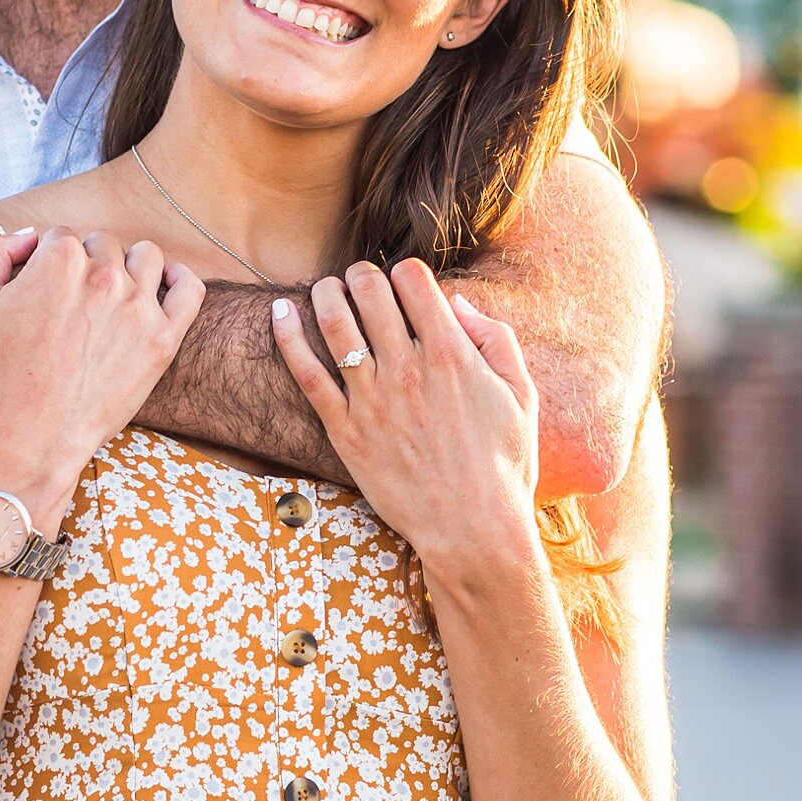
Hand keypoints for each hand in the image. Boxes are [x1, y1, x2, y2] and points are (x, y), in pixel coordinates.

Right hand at [0, 226, 204, 520]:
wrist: (32, 437)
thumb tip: (29, 236)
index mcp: (58, 258)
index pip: (61, 236)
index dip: (48, 263)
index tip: (44, 293)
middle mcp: (103, 274)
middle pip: (102, 244)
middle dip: (86, 265)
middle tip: (72, 305)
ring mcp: (138, 306)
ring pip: (145, 257)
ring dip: (128, 267)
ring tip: (111, 297)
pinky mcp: (162, 339)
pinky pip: (190, 290)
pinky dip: (179, 279)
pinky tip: (164, 285)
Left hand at [271, 257, 539, 578]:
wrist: (473, 529)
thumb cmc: (503, 464)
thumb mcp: (521, 394)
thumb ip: (494, 339)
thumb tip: (456, 301)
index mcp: (451, 354)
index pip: (413, 279)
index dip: (406, 272)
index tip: (404, 283)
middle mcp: (407, 369)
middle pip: (369, 291)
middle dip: (362, 275)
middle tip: (360, 280)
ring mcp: (372, 400)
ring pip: (334, 323)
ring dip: (325, 293)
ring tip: (326, 287)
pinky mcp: (345, 431)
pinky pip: (306, 374)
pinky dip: (288, 337)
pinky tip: (280, 313)